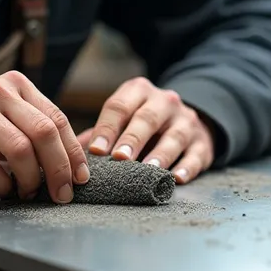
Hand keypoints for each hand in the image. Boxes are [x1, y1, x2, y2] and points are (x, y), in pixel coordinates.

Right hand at [0, 71, 89, 203]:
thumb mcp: (2, 115)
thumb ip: (31, 127)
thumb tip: (71, 162)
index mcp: (16, 84)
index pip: (56, 118)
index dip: (73, 152)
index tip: (81, 177)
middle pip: (43, 133)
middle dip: (59, 169)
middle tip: (61, 194)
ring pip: (19, 150)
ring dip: (30, 180)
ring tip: (26, 193)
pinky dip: (1, 185)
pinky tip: (3, 190)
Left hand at [77, 78, 214, 183]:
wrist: (187, 120)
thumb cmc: (143, 123)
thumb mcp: (123, 118)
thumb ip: (99, 133)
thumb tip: (67, 152)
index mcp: (138, 92)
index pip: (119, 106)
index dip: (107, 129)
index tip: (96, 151)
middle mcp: (164, 102)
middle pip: (147, 118)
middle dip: (132, 139)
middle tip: (119, 159)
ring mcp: (186, 121)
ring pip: (174, 136)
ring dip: (160, 155)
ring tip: (147, 171)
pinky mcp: (203, 142)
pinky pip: (196, 154)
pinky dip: (187, 167)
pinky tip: (176, 178)